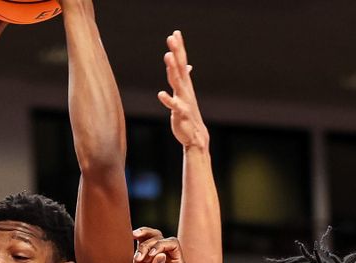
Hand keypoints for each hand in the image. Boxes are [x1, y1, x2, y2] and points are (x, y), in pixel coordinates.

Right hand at [132, 227, 185, 262]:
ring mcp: (156, 254)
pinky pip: (143, 239)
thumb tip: (161, 255)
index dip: (162, 245)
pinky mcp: (145, 254)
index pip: (173, 244)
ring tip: (136, 257)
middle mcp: (169, 257)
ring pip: (153, 236)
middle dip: (150, 245)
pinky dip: (139, 236)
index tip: (151, 255)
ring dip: (143, 242)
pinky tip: (133, 235)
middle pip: (162, 239)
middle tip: (139, 259)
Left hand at [157, 31, 208, 149]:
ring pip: (178, 82)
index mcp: (184, 84)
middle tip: (172, 37)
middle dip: (176, 52)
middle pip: (180, 68)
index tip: (175, 33)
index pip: (182, 62)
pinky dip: (168, 100)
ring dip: (173, 69)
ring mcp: (183, 100)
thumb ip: (184, 78)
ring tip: (168, 56)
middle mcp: (185, 90)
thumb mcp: (185, 93)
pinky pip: (174, 106)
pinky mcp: (180, 114)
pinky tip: (161, 94)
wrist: (195, 135)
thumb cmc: (188, 114)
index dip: (179, 48)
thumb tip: (189, 66)